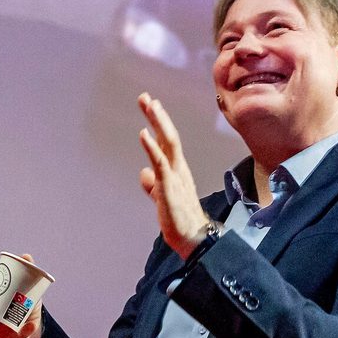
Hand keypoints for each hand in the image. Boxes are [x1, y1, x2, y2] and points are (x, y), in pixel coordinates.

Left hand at [137, 93, 209, 259]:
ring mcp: (175, 176)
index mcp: (177, 170)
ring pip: (168, 143)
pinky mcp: (169, 187)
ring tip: (149, 105)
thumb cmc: (179, 219)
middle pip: (169, 136)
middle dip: (157, 116)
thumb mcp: (161, 198)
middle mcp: (179, 169)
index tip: (151, 105)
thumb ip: (153, 185)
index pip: (168, 141)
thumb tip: (144, 174)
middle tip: (146, 98)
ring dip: (158, 123)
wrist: (193, 239)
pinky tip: (144, 134)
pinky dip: (152, 147)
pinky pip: (160, 163)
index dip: (159, 123)